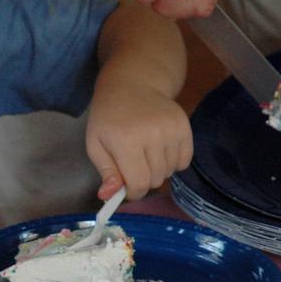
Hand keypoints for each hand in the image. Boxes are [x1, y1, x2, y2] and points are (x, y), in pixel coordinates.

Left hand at [85, 84, 192, 200]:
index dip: (133, 191)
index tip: (127, 186)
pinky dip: (173, 162)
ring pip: (170, 172)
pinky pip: (184, 161)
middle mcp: (153, 135)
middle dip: (144, 180)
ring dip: (158, 170)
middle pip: (156, 180)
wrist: (132, 84)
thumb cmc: (109, 117)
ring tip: (146, 152)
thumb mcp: (96, 144)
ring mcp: (172, 130)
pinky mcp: (185, 127)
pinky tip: (161, 149)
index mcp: (126, 141)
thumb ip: (106, 172)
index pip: (139, 183)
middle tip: (134, 164)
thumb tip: (109, 196)